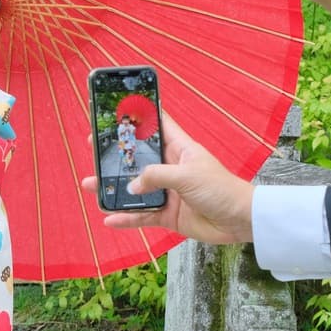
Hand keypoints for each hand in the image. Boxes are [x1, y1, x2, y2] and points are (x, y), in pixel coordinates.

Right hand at [82, 111, 253, 243]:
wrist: (240, 221)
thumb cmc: (222, 189)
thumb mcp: (187, 175)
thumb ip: (156, 177)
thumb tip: (131, 185)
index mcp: (179, 149)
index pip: (156, 125)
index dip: (138, 116)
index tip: (117, 110)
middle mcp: (171, 168)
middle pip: (138, 158)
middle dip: (116, 154)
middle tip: (94, 147)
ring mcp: (168, 192)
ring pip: (135, 188)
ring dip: (114, 188)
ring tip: (91, 185)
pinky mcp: (168, 214)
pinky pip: (142, 215)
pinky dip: (126, 217)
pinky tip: (110, 218)